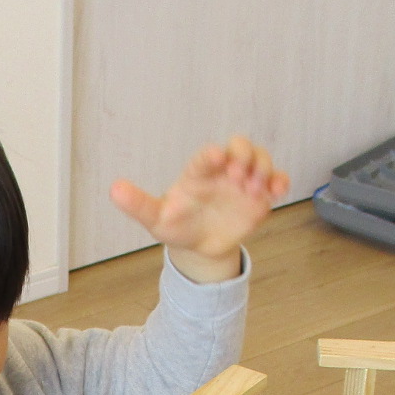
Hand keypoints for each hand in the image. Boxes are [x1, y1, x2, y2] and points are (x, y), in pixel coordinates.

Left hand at [110, 136, 287, 281]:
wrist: (199, 247)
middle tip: (238, 175)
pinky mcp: (260, 197)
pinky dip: (280, 181)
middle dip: (244, 154)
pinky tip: (276, 192)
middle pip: (240, 146)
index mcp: (198, 171)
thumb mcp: (156, 218)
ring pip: (260, 159)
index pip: (208, 154)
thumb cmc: (176, 226)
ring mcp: (244, 182)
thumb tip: (113, 190)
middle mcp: (223, 172)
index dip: (213, 153)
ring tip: (254, 189)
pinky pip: (276, 181)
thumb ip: (138, 204)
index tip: (217, 159)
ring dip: (262, 168)